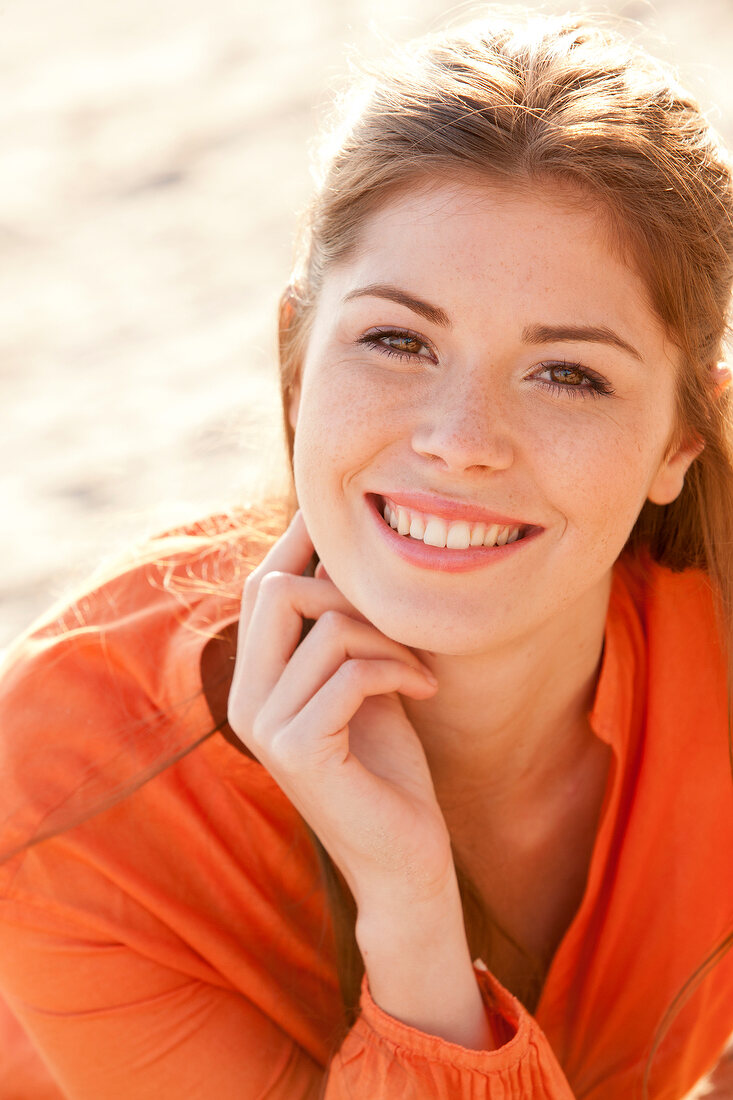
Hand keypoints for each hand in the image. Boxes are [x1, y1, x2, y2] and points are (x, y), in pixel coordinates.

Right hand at [227, 511, 455, 916]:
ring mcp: (264, 727)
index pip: (264, 585)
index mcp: (254, 681)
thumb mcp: (361, 680)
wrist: (403, 858)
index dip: (301, 540)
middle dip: (350, 591)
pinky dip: (397, 668)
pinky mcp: (298, 751)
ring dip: (388, 638)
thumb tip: (347, 551)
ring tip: (419, 665)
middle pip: (277, 589)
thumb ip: (341, 628)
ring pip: (323, 628)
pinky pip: (349, 672)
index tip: (346, 515)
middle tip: (400, 624)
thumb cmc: (389, 766)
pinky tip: (425, 687)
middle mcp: (244, 700)